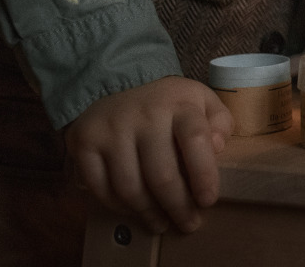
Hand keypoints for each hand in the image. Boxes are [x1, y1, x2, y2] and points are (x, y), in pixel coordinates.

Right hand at [65, 75, 232, 234]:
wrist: (114, 80)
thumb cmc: (167, 102)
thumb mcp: (200, 100)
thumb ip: (219, 121)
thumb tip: (218, 146)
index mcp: (179, 103)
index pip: (195, 139)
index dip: (203, 175)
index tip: (208, 200)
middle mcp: (144, 114)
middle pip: (162, 174)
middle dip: (178, 207)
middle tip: (188, 224)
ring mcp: (112, 129)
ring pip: (130, 187)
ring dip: (148, 212)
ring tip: (161, 223)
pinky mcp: (85, 142)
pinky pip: (101, 188)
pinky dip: (118, 206)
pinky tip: (133, 210)